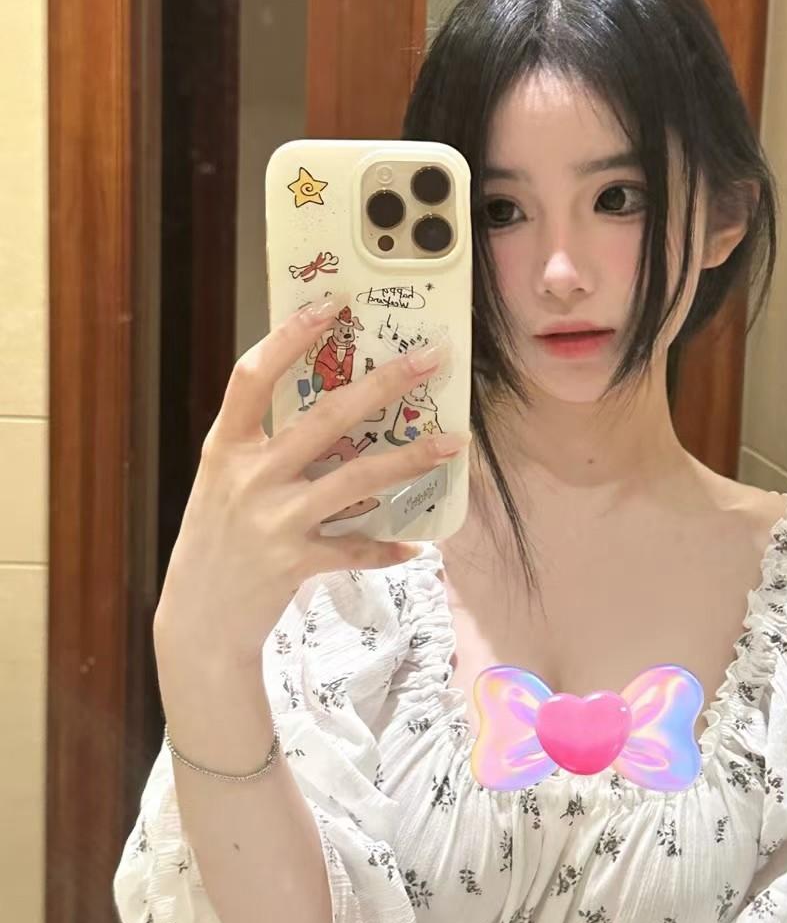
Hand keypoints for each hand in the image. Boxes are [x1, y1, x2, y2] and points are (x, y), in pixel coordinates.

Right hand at [154, 298, 468, 670]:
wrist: (195, 618)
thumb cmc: (216, 537)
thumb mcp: (224, 481)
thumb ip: (263, 444)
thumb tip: (331, 401)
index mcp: (226, 447)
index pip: (254, 376)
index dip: (290, 336)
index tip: (332, 304)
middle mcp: (249, 477)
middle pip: (327, 417)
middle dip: (385, 383)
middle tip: (432, 358)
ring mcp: (273, 520)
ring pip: (357, 478)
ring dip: (411, 459)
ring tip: (455, 442)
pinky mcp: (295, 561)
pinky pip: (356, 549)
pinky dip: (388, 546)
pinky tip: (417, 543)